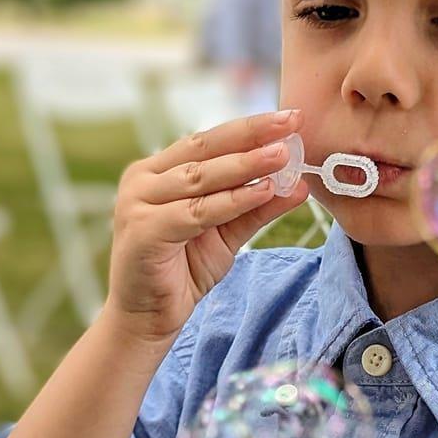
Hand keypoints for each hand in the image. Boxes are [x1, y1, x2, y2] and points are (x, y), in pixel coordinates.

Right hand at [106, 109, 307, 348]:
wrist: (148, 319)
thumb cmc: (183, 270)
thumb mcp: (228, 232)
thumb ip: (257, 206)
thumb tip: (300, 184)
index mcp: (157, 171)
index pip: (208, 140)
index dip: (249, 128)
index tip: (289, 118)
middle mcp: (142, 180)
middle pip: (204, 149)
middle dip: (251, 136)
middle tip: (291, 124)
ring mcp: (137, 203)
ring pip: (201, 179)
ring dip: (246, 166)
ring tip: (283, 156)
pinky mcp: (143, 230)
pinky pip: (197, 212)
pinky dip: (232, 201)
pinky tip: (263, 192)